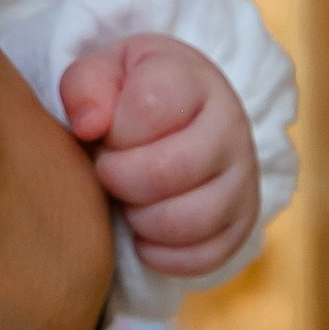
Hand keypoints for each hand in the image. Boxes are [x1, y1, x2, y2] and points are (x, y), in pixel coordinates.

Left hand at [57, 33, 259, 276]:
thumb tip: (89, 125)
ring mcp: (242, 178)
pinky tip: (143, 232)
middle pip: (170, 170)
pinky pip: (204, 256)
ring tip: (127, 201)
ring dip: (140, 219)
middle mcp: (230, 126)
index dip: (114, 130)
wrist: (178, 120)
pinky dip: (162, 254)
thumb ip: (85, 86)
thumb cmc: (129, 96)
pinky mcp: (242, 222)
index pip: (152, 107)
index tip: (104, 133)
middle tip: (108, 172)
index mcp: (193, 80)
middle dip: (120, 179)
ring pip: (188, 220)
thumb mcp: (102, 73)